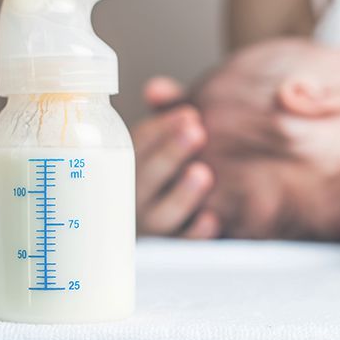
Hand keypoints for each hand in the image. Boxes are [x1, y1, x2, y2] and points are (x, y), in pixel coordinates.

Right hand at [134, 77, 219, 238]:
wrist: (175, 219)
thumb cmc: (170, 168)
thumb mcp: (167, 139)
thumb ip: (166, 113)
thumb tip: (156, 88)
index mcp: (126, 168)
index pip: (135, 145)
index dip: (161, 129)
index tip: (190, 113)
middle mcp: (132, 198)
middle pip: (144, 177)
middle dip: (170, 153)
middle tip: (196, 131)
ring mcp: (149, 228)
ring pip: (160, 215)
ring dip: (182, 195)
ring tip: (202, 173)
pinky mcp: (171, 250)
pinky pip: (180, 247)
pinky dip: (194, 235)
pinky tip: (212, 220)